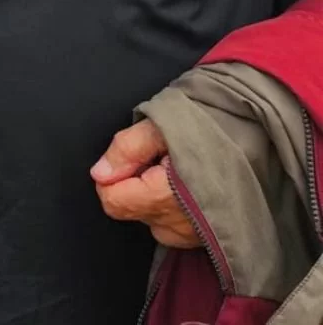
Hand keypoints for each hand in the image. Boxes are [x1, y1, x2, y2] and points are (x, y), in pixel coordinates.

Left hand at [91, 118, 201, 249]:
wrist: (262, 137)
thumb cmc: (209, 125)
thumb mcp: (161, 124)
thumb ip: (127, 148)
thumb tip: (99, 173)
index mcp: (163, 196)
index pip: (113, 202)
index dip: (110, 175)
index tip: (128, 155)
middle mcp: (177, 224)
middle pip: (129, 209)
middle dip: (132, 182)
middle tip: (157, 155)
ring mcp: (192, 234)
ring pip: (149, 218)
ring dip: (150, 194)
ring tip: (173, 166)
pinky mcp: (205, 237)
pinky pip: (170, 225)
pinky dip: (168, 205)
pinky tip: (184, 182)